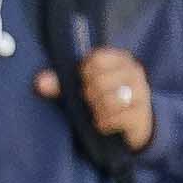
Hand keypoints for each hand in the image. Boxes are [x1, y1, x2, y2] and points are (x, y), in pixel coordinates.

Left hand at [35, 43, 155, 151]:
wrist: (133, 122)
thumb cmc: (102, 98)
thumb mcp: (81, 87)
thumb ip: (60, 83)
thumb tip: (40, 83)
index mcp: (119, 58)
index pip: (96, 60)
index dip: (84, 73)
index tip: (85, 80)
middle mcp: (134, 72)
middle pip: (100, 82)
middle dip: (89, 95)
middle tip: (90, 99)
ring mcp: (142, 92)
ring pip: (110, 101)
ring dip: (97, 110)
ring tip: (97, 111)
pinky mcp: (142, 114)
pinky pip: (116, 119)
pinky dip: (103, 124)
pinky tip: (103, 123)